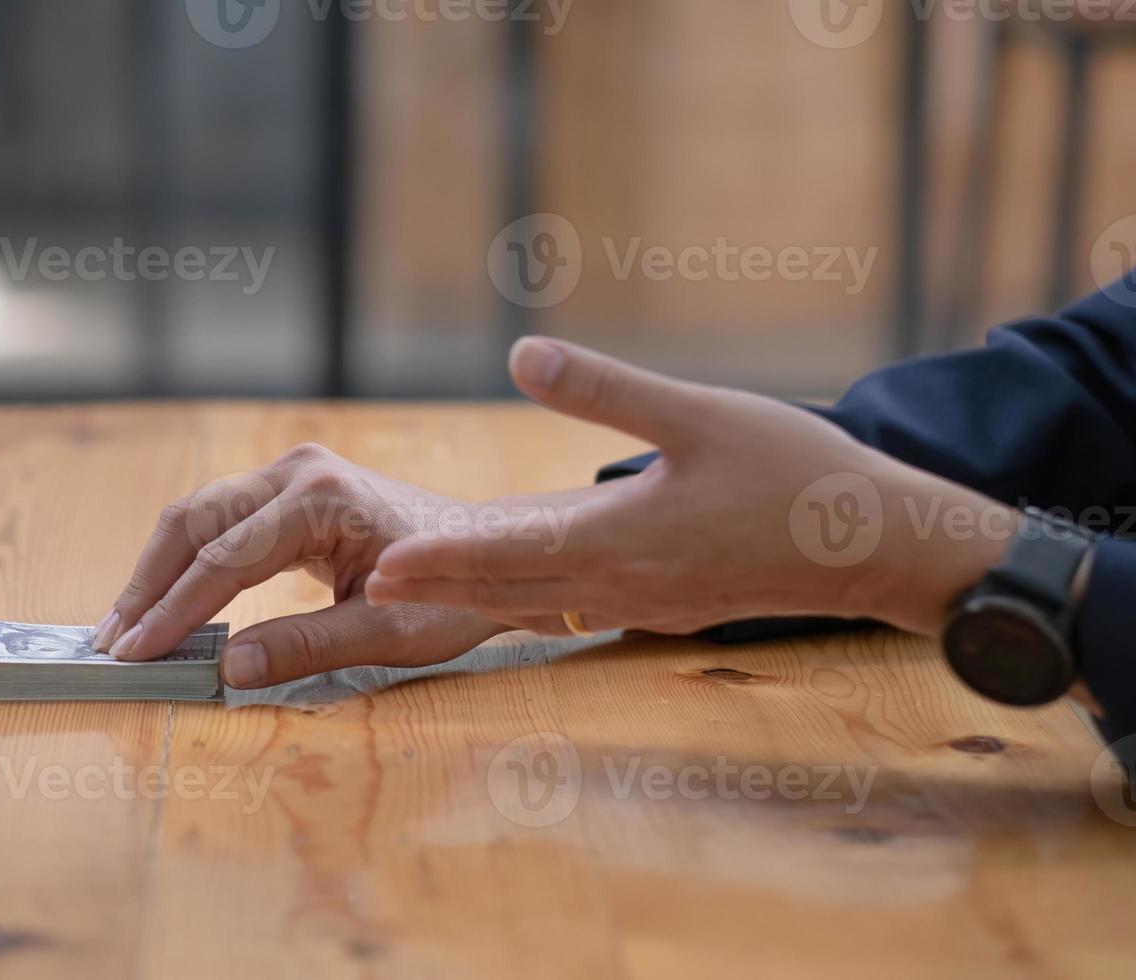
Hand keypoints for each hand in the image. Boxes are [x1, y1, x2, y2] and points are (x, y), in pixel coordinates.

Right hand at [97, 444, 508, 689]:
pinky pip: (219, 519)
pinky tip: (163, 601)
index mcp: (320, 500)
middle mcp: (296, 471)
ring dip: (158, 571)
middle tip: (113, 644)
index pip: (224, 561)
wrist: (496, 555)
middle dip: (148, 585)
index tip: (135, 655)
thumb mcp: (384, 635)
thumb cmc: (450, 595)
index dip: (174, 612)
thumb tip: (227, 670)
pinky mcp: (288, 488)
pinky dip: (184, 559)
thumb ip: (304, 648)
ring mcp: (290, 472)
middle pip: (193, 522)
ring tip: (125, 627)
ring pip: (197, 515)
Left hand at [365, 338, 1014, 636]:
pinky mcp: (670, 609)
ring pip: (542, 608)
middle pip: (508, 594)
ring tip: (426, 595)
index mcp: (616, 542)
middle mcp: (620, 586)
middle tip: (370, 589)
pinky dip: (534, 604)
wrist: (876, 546)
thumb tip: (519, 353)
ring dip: (480, 602)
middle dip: (439, 590)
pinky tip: (524, 596)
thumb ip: (604, 390)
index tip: (380, 567)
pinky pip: (581, 611)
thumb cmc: (794, 472)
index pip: (504, 556)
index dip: (438, 562)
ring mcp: (645, 606)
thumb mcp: (695, 415)